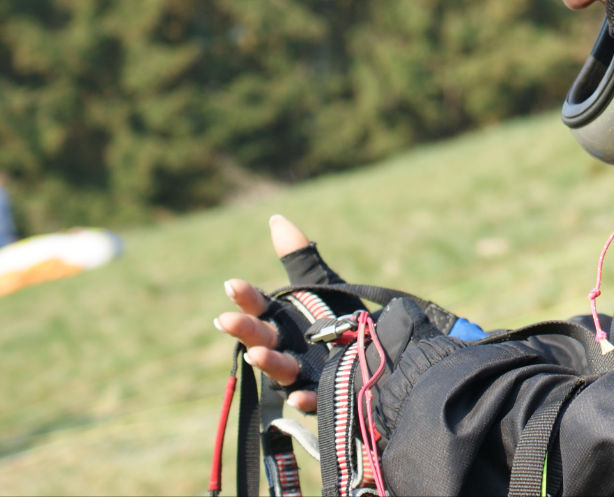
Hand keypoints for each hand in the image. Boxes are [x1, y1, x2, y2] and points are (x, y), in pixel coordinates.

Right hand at [214, 214, 321, 412]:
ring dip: (267, 362)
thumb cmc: (340, 319)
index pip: (257, 307)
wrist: (381, 351)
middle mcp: (285, 348)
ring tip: (256, 354)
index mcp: (281, 322)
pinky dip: (305, 397)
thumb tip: (276, 219)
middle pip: (261, 338)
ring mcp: (302, 374)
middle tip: (227, 320)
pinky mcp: (322, 395)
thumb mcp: (321, 285)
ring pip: (281, 370)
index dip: (245, 297)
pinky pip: (313, 399)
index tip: (232, 285)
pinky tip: (300, 394)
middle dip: (245, 329)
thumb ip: (298, 256)